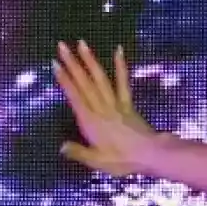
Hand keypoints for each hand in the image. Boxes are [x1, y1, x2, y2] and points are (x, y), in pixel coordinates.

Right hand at [52, 41, 161, 176]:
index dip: (64, 80)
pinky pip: (123, 82)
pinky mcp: (127, 103)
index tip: (55, 64)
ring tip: (82, 43)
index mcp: (90, 121)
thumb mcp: (97, 161)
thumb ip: (79, 152)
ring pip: (100, 79)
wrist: (151, 154)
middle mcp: (100, 108)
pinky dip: (120, 66)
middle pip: (84, 83)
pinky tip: (118, 51)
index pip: (74, 96)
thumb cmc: (122, 160)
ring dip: (90, 60)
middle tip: (62, 46)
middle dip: (72, 63)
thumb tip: (61, 146)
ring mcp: (115, 103)